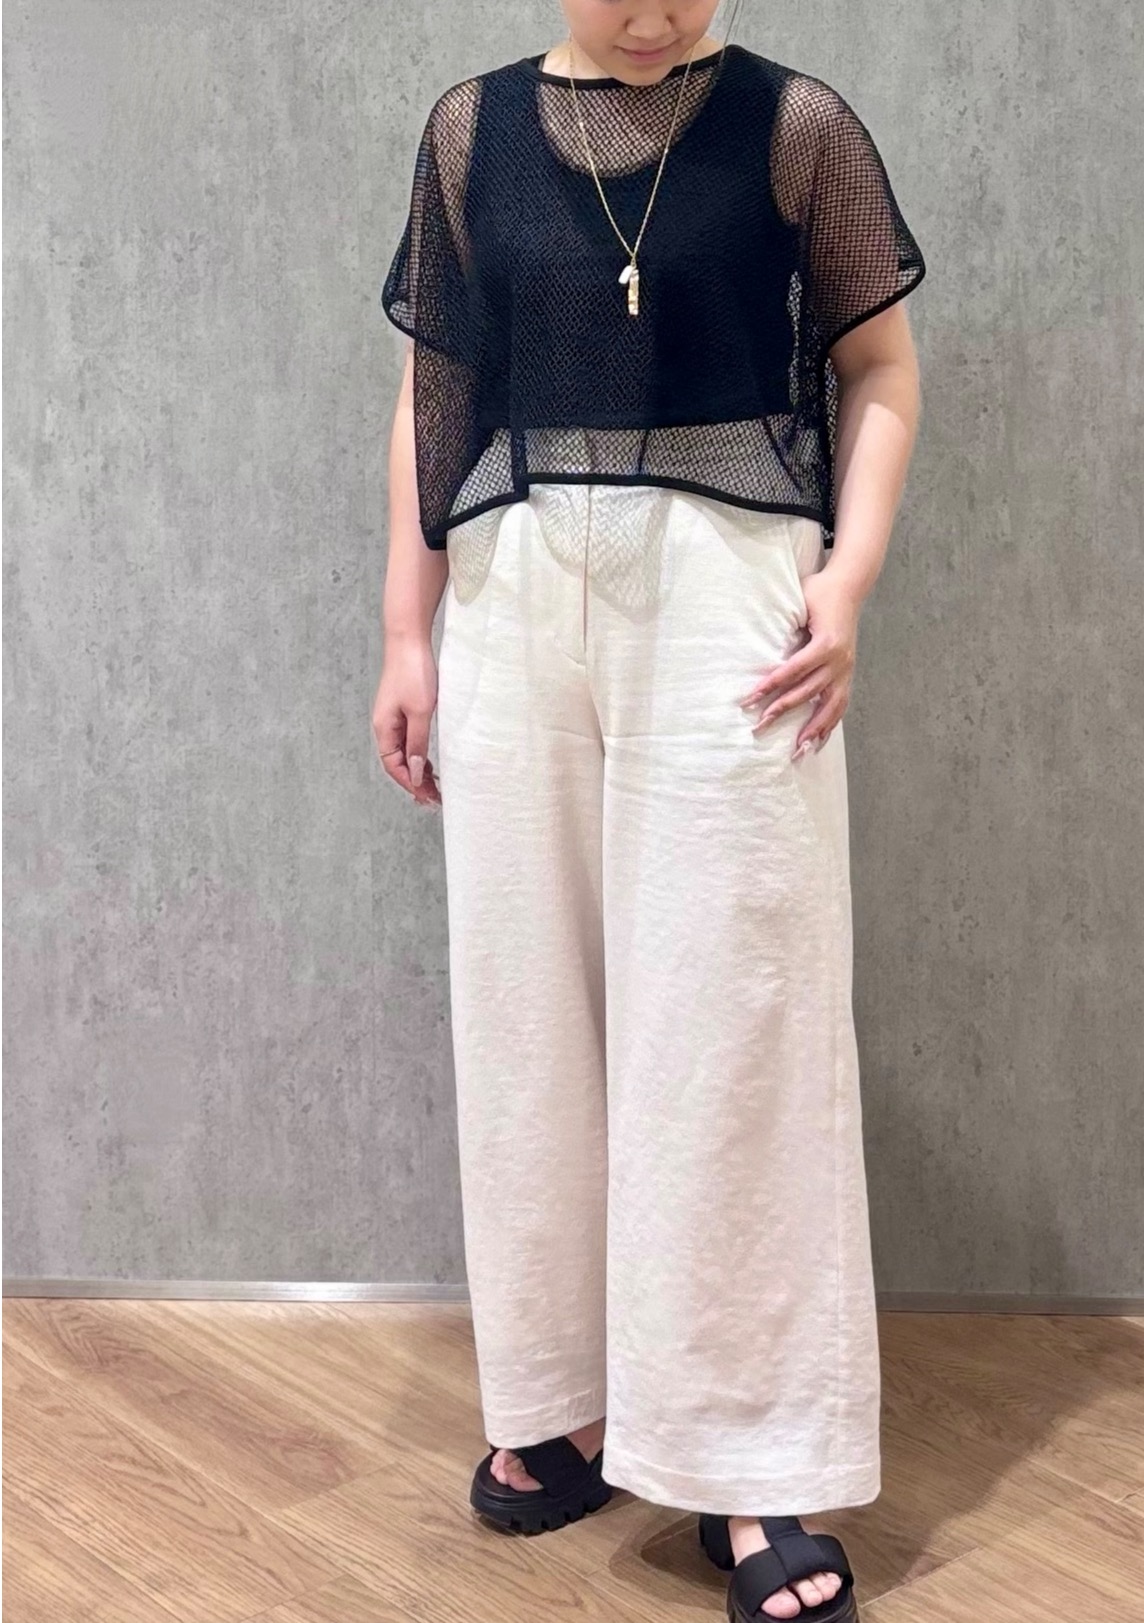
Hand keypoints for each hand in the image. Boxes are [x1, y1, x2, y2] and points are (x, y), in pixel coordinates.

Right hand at [372, 633, 441, 805]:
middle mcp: (385, 725)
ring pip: (404, 752)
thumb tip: (416, 773)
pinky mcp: (403, 707)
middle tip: (434, 798)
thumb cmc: (413, 672)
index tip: (428, 797)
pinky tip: (430, 759)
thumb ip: (418, 743)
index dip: (411, 784)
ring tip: (434, 785)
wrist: (409, 639)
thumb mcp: (420, 712)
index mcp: (384, 728)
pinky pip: (408, 738)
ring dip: (418, 768)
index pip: (394, 766)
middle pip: (398, 762)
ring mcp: (393, 717)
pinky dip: (419, 752)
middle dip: (415, 781)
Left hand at [736, 569, 860, 759]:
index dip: (770, 686)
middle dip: (781, 710)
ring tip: (796, 750)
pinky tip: (818, 742)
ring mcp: (846, 669)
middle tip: (759, 727)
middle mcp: (839, 661)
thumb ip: (785, 625)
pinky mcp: (848, 674)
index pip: (793, 671)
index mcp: (826, 644)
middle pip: (806, 692)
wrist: (849, 586)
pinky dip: (829, 724)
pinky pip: (840, 704)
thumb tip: (760, 647)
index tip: (750, 699)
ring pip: (829, 706)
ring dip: (811, 729)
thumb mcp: (800, 603)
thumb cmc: (819, 592)